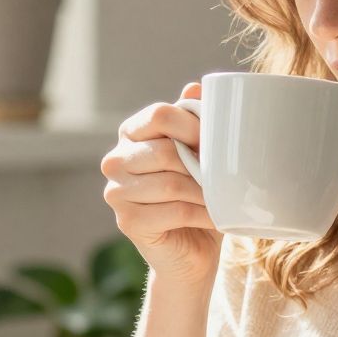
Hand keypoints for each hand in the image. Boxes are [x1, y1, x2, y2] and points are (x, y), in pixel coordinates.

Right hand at [101, 79, 221, 286]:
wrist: (192, 250)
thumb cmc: (198, 196)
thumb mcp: (200, 154)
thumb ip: (195, 121)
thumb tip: (196, 86)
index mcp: (131, 134)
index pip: (159, 114)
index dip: (193, 125)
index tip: (216, 141)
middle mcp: (116, 160)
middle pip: (164, 150)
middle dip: (200, 165)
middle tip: (221, 176)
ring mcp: (116, 192)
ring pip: (171, 183)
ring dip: (204, 192)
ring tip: (220, 198)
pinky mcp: (127, 222)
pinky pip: (175, 210)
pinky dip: (202, 214)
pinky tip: (214, 217)